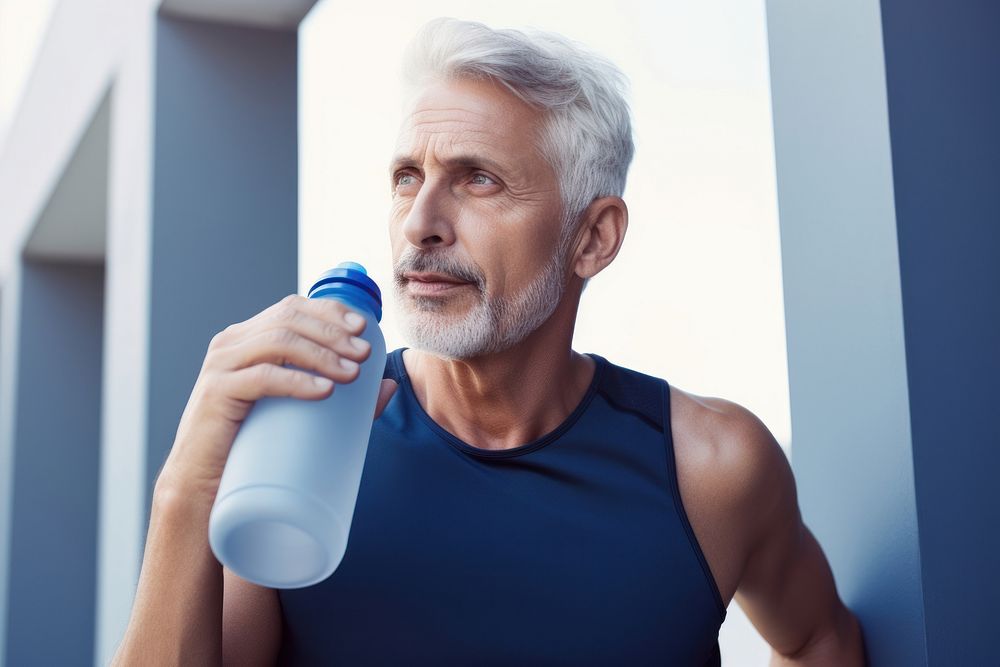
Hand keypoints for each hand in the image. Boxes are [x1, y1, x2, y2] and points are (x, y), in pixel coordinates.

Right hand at [156, 294, 397, 504]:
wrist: (204, 488)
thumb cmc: (252, 449)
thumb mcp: (298, 414)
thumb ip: (345, 402)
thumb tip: (389, 386)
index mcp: (248, 339)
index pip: (292, 307)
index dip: (330, 311)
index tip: (363, 327)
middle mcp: (232, 344)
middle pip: (289, 318)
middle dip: (333, 332)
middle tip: (365, 353)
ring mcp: (221, 366)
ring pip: (279, 341)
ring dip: (322, 353)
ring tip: (352, 374)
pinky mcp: (217, 394)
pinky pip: (262, 377)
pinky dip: (297, 380)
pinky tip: (323, 390)